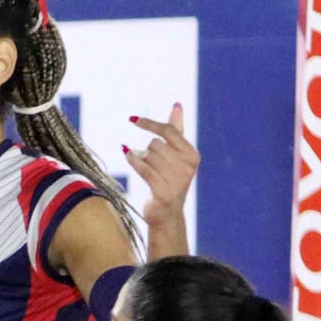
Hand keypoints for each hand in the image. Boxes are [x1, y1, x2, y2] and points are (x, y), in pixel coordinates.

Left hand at [124, 104, 198, 232]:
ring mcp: (177, 180)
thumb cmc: (170, 180)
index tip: (132, 119)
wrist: (167, 215)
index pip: (169, 131)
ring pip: (148, 156)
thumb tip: (177, 105)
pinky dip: (133, 160)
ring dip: (140, 159)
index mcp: (193, 155)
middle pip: (156, 144)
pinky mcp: (163, 191)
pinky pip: (143, 168)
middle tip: (149, 162)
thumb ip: (176, 130)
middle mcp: (188, 167)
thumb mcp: (176, 155)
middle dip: (147, 150)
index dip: (149, 124)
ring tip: (145, 168)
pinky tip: (127, 155)